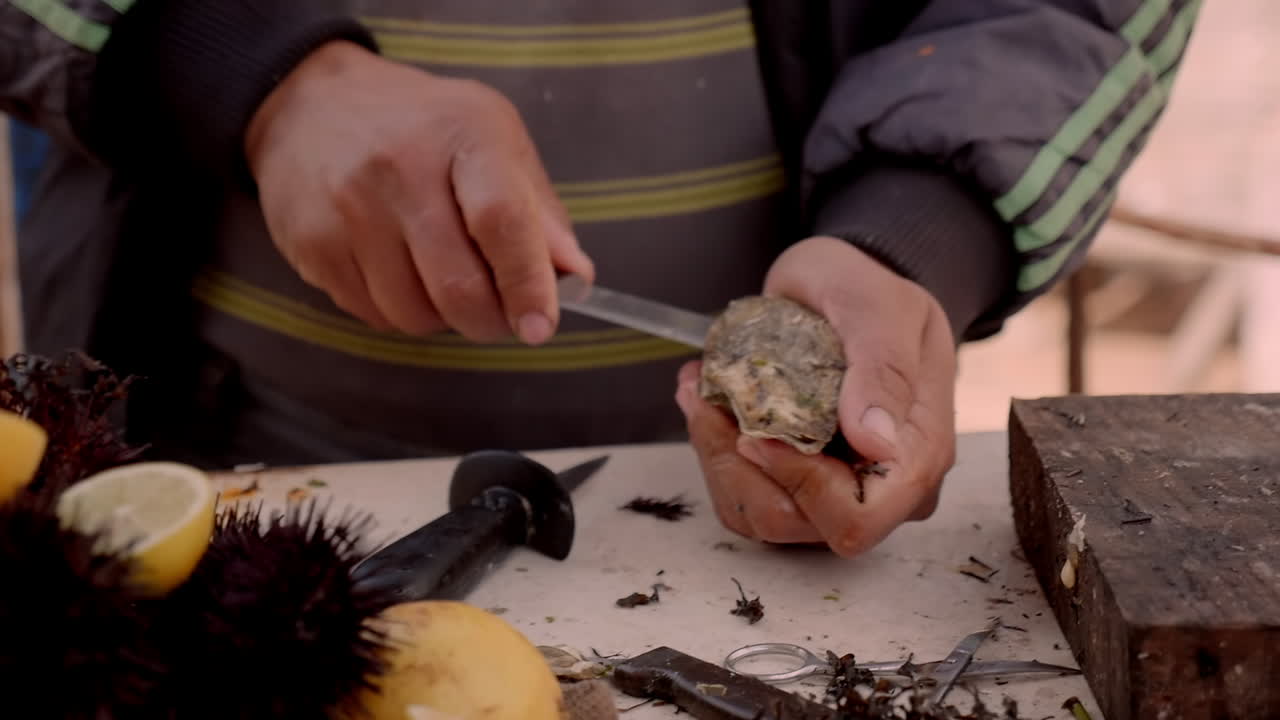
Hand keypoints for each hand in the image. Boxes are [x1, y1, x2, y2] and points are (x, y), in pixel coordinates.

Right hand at [244, 40, 593, 342]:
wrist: (310, 105)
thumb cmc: (422, 127)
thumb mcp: (494, 139)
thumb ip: (539, 211)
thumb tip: (573, 277)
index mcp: (462, 134)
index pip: (502, 220)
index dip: (527, 283)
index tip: (541, 324)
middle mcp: (399, 169)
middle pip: (457, 286)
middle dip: (491, 320)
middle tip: (502, 315)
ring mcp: (349, 209)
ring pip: (414, 314)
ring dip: (443, 318)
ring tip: (442, 279)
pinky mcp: (312, 245)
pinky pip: (373, 315)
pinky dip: (400, 312)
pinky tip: (400, 273)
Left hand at [676, 236, 957, 556]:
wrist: (845, 279)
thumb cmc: (868, 287)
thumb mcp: (878, 308)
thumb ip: (883, 370)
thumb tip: (878, 444)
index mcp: (916, 454)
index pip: (858, 519)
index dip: (801, 488)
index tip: (757, 432)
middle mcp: (881, 486)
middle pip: (798, 522)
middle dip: (741, 467)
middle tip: (707, 400)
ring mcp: (838, 487)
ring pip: (760, 515)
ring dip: (718, 458)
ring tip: (702, 392)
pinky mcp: (797, 480)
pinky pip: (744, 496)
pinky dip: (715, 453)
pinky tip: (708, 402)